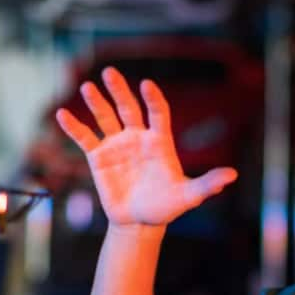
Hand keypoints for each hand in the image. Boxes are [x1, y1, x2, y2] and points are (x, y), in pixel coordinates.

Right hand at [56, 67, 237, 226]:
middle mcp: (137, 137)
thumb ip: (207, 185)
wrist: (139, 222)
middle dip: (119, 90)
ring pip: (105, 117)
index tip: (146, 85)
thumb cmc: (166, 207)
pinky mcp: (98, 157)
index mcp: (159, 141)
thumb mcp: (188, 197)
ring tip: (87, 87)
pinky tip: (61, 115)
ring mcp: (117, 145)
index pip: (157, 113)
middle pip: (128, 107)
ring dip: (96, 102)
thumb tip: (232, 175)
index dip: (153, 99)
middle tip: (110, 72)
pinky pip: (85, 138)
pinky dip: (74, 127)